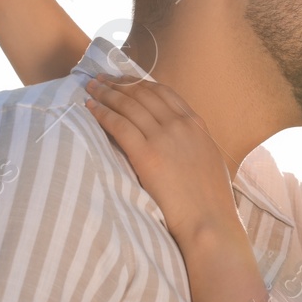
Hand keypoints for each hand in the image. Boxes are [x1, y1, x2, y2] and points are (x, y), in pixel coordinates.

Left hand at [82, 74, 240, 244]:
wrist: (210, 221)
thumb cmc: (211, 200)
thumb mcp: (209, 160)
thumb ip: (193, 142)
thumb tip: (180, 140)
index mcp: (196, 124)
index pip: (162, 93)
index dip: (139, 84)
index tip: (123, 81)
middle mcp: (179, 124)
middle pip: (142, 94)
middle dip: (118, 84)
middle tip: (100, 79)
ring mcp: (163, 138)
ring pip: (128, 105)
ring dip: (106, 93)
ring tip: (91, 88)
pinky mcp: (147, 155)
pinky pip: (119, 125)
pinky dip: (102, 113)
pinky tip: (90, 108)